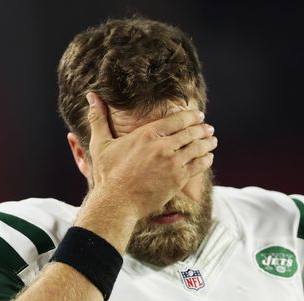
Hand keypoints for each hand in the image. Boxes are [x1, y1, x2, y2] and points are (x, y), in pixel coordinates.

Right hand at [85, 92, 216, 219]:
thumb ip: (98, 118)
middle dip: (203, 129)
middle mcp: (162, 146)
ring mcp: (172, 163)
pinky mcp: (178, 179)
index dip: (191, 116)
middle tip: (208, 128)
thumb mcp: (101, 143)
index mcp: (147, 134)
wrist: (117, 202)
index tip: (198, 115)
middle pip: (191, 132)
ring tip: (213, 141)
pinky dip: (206, 159)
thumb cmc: (108, 174)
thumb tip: (90, 96)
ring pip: (198, 148)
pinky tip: (209, 157)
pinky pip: (199, 165)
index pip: (177, 119)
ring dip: (208, 143)